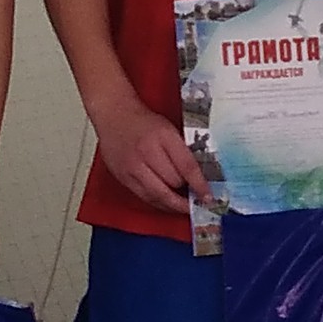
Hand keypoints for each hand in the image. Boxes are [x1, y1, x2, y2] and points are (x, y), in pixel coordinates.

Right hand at [89, 100, 206, 218]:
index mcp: (163, 136)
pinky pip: (144, 197)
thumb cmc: (143, 122)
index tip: (208, 197)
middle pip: (173, 183)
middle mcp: (146, 152)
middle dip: (186, 192)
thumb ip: (183, 152)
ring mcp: (132, 166)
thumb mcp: (169, 130)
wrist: (114, 115)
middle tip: (196, 198)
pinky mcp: (123, 177)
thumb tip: (200, 176)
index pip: (187, 167)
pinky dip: (159, 203)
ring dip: (174, 204)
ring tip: (184, 206)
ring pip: (158, 195)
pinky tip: (167, 203)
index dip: (200, 185)